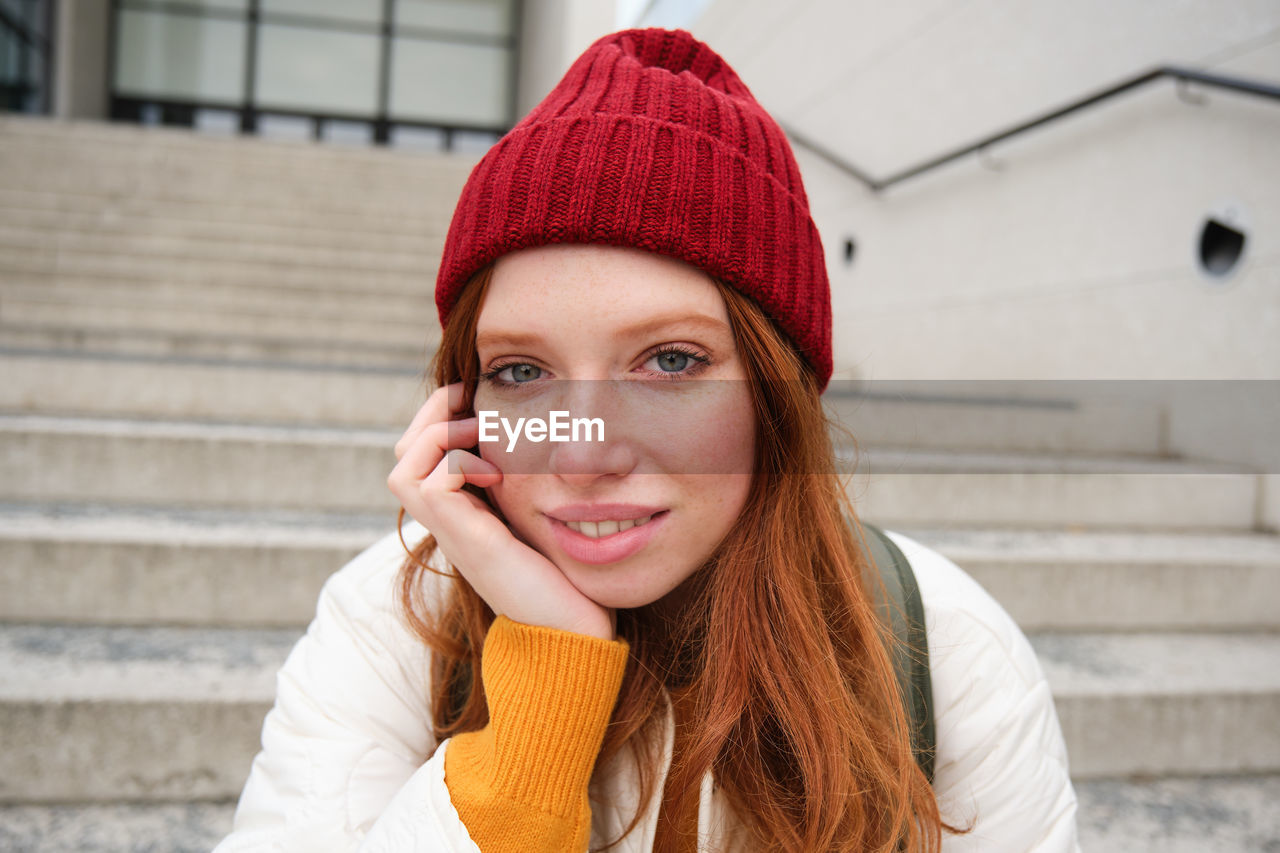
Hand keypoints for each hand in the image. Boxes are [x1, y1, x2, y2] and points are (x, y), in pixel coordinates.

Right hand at [387, 383, 615, 640]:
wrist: (572, 627)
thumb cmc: (566, 573)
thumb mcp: (538, 512)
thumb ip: (524, 480)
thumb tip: (538, 433)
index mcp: (460, 510)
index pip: (420, 451)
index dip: (442, 416)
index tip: (481, 398)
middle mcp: (447, 521)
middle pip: (403, 452)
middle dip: (435, 414)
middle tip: (474, 403)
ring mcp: (452, 532)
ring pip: (404, 465)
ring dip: (442, 435)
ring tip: (481, 434)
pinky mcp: (468, 541)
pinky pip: (434, 484)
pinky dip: (460, 463)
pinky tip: (496, 471)